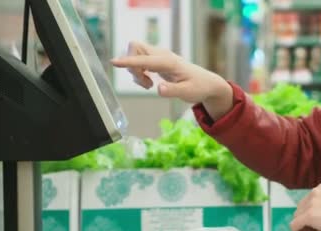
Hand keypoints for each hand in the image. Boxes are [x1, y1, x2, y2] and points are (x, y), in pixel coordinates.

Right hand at [111, 41, 233, 119]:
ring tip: (149, 84)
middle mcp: (162, 55)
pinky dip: (138, 72)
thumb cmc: (198, 87)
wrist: (205, 83)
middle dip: (132, 65)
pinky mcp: (156, 60)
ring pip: (135, 54)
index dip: (128, 61)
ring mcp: (158, 56)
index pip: (144, 58)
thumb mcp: (187, 93)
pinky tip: (149, 82)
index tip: (114, 62)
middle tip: (145, 82)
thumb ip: (172, 91)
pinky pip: (138, 60)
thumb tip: (158, 89)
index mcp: (169, 62)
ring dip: (135, 71)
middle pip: (135, 48)